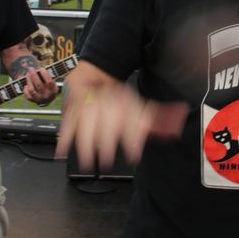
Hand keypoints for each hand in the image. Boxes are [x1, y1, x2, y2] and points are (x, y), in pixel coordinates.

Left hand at [23, 67, 58, 105]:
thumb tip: (40, 68)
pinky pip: (27, 95)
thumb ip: (48, 77)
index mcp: (53, 90)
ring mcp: (39, 99)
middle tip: (31, 69)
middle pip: (39, 85)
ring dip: (29, 80)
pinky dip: (26, 89)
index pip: (49, 82)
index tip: (41, 68)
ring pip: (32, 89)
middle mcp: (46, 95)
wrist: (46, 100)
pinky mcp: (32, 100)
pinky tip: (26, 85)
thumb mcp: (52, 83)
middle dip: (34, 75)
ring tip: (27, 74)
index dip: (45, 75)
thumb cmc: (49, 87)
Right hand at [56, 81, 188, 170]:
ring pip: (84, 122)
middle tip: (107, 161)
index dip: (132, 137)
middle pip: (104, 121)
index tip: (134, 154)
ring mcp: (86, 105)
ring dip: (84, 144)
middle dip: (105, 142)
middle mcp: (103, 102)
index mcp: (121, 100)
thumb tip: (175, 124)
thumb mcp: (138, 103)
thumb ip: (154, 116)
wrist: (94, 75)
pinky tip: (62, 153)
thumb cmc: (117, 95)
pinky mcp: (72, 109)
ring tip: (87, 163)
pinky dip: (64, 138)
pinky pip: (66, 123)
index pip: (128, 118)